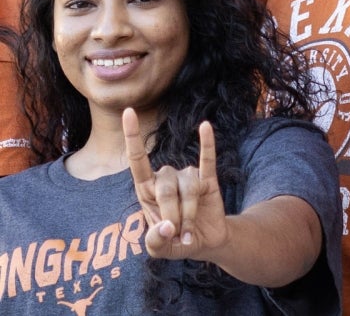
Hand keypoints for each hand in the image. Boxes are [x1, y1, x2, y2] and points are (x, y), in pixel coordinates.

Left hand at [123, 107, 226, 260]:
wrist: (203, 242)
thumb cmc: (174, 241)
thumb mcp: (159, 250)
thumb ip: (154, 243)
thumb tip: (166, 225)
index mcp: (147, 190)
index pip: (137, 159)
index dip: (133, 136)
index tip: (128, 112)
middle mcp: (166, 178)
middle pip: (165, 186)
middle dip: (171, 213)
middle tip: (175, 233)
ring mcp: (187, 177)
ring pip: (188, 188)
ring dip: (189, 214)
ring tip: (188, 232)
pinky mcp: (208, 180)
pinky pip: (207, 159)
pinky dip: (207, 143)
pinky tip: (205, 127)